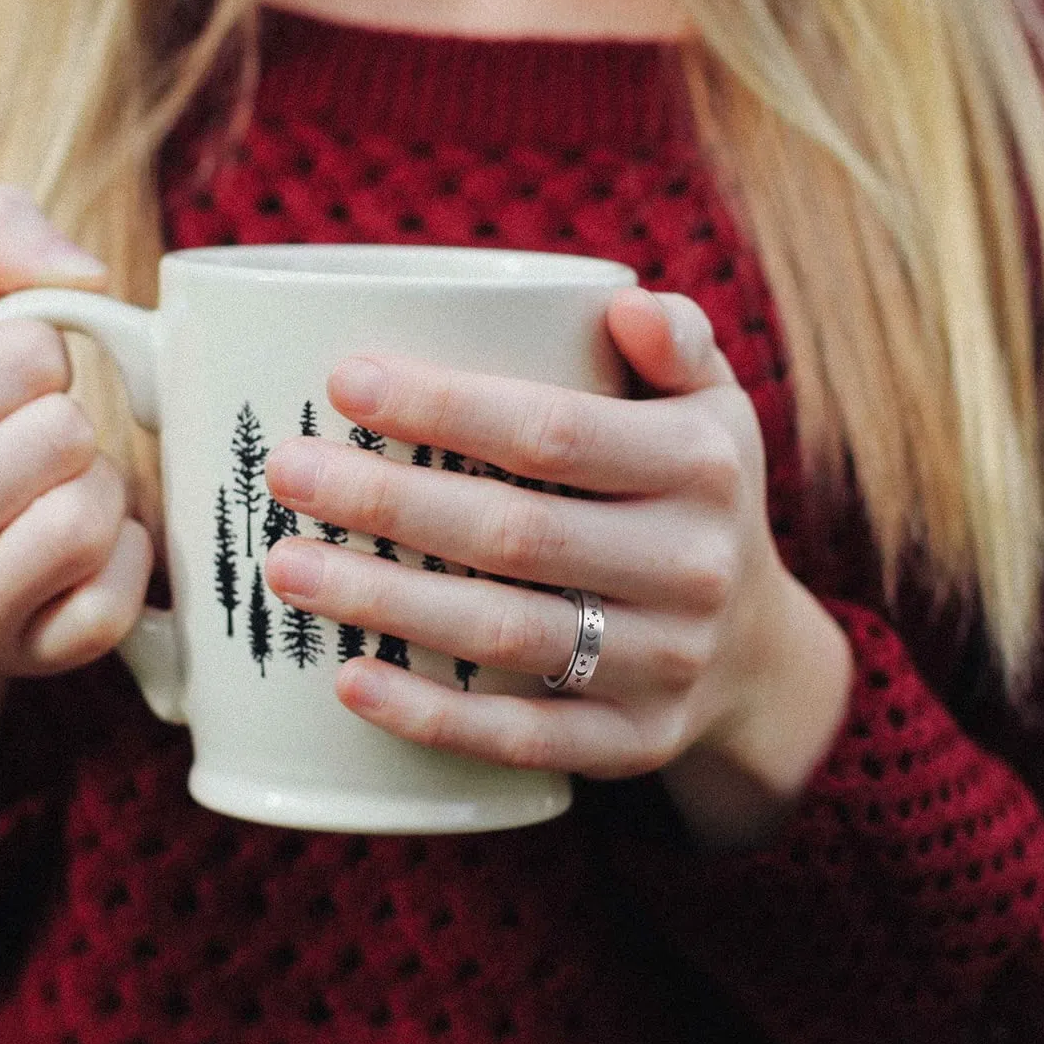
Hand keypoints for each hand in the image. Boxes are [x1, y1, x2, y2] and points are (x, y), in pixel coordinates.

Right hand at [0, 186, 153, 806]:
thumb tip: (85, 272)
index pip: (28, 355)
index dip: (41, 358)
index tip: (9, 388)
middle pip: (66, 437)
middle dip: (71, 428)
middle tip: (37, 449)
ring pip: (93, 518)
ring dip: (102, 492)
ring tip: (57, 495)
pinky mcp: (32, 661)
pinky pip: (120, 596)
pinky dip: (126, 557)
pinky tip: (87, 551)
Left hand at [263, 287, 851, 844]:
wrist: (757, 651)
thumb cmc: (693, 498)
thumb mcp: (714, 409)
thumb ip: (676, 344)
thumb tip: (624, 302)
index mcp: (701, 465)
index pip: (555, 433)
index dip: (445, 407)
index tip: (343, 382)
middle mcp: (693, 565)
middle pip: (515, 533)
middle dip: (388, 501)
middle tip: (286, 472)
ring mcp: (666, 662)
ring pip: (507, 633)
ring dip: (386, 601)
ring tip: (286, 568)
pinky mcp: (634, 741)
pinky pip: (525, 736)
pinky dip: (433, 716)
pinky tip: (349, 681)